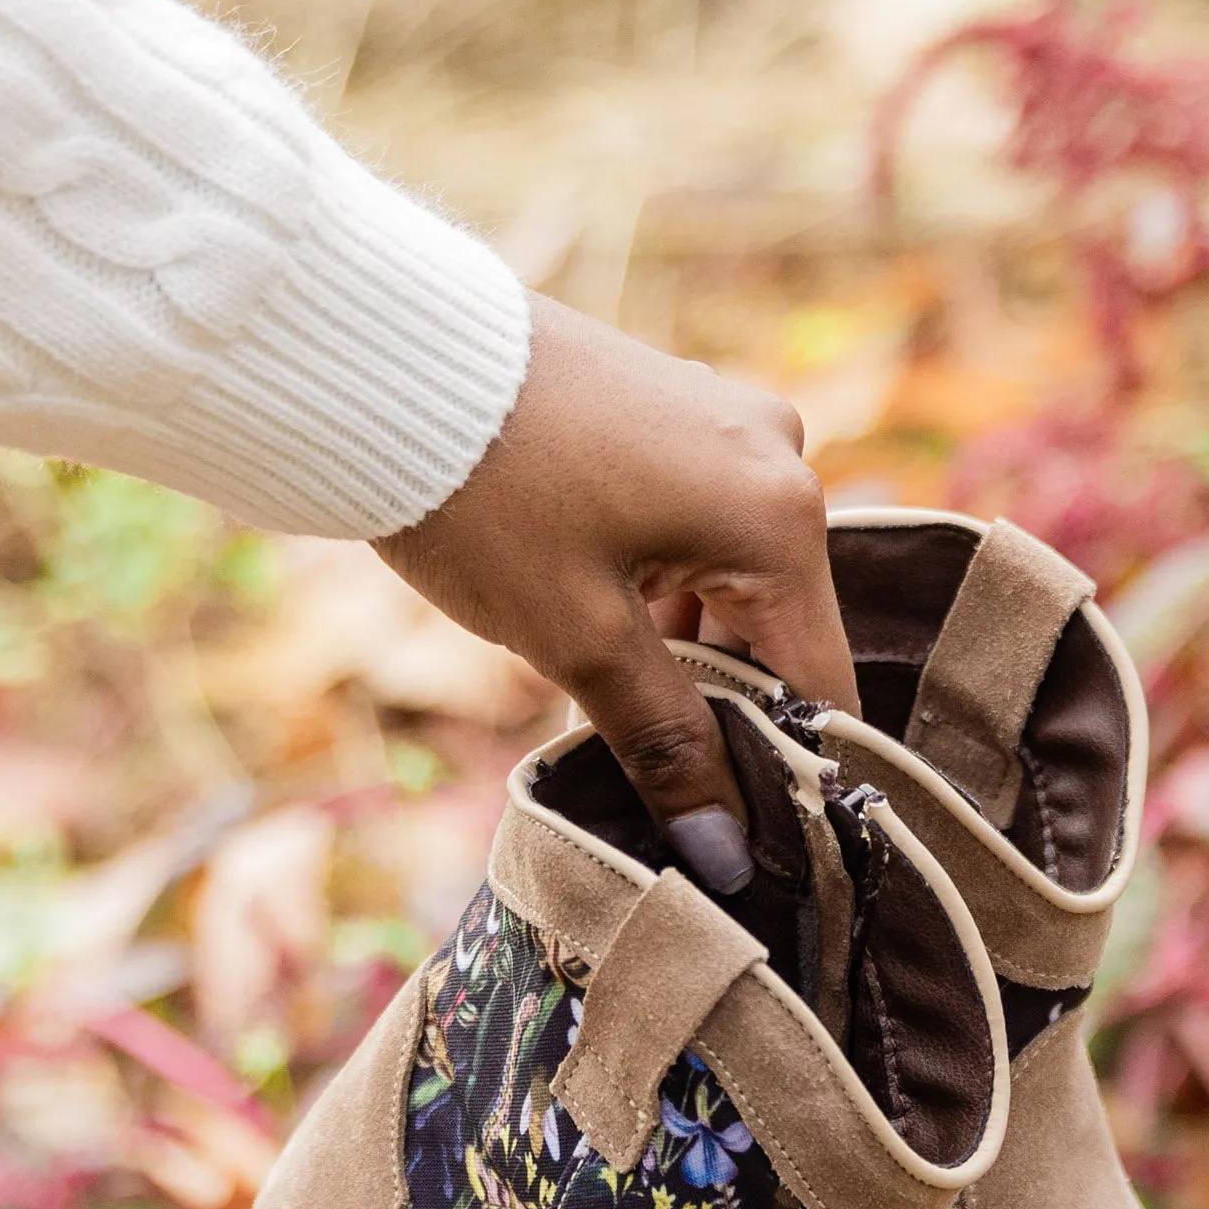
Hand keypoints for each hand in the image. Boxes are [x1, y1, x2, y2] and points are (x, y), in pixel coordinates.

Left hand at [380, 294, 851, 894]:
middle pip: (777, 628)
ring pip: (729, 577)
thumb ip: (666, 744)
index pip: (821, 683)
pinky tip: (584, 617)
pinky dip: (654, 581)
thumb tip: (724, 852)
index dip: (788, 772)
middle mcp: (780, 455)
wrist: (386, 356)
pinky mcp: (677, 406)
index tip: (744, 838)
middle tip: (645, 775)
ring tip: (592, 688)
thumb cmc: (487, 497)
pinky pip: (694, 522)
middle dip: (716, 703)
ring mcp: (728, 420)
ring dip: (675, 644)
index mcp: (779, 517)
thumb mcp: (577, 640)